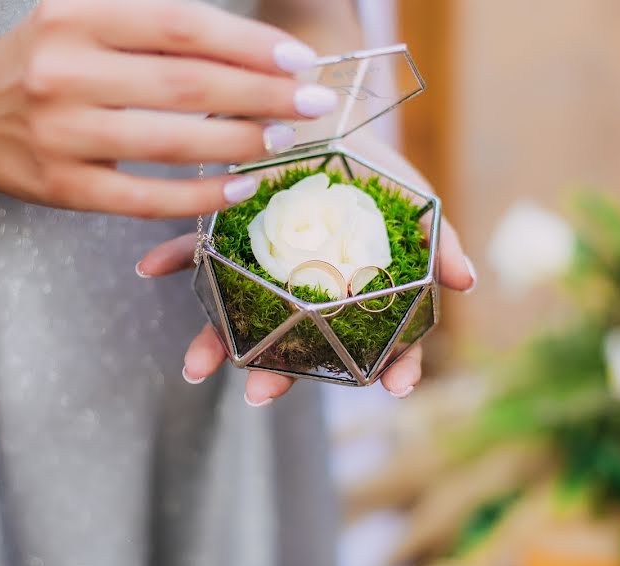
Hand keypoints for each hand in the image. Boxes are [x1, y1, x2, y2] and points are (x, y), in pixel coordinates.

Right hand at [0, 0, 337, 216]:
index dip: (249, 44)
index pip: (182, 26)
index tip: (298, 60)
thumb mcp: (84, 23)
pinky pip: (147, 198)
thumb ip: (153, 31)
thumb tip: (250, 50)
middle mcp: (64, 70)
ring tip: (283, 140)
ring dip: (240, 142)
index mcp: (77, 17)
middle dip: (263, 96)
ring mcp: (61, 133)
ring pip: (172, 142)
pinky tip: (240, 186)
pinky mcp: (64, 188)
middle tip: (312, 103)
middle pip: (187, 84)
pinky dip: (201, 195)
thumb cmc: (41, 63)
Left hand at [137, 139, 476, 403]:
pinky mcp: (228, 236)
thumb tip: (468, 281)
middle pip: (296, 343)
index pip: (381, 342)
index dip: (392, 367)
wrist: (322, 116)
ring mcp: (265, 270)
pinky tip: (151, 268)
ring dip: (215, 341)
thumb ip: (440, 242)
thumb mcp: (413, 198)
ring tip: (196, 367)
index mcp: (354, 294)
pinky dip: (175, 259)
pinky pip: (197, 252)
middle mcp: (306, 293)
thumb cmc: (373, 168)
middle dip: (278, 375)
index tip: (394, 389)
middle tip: (260, 395)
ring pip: (240, 315)